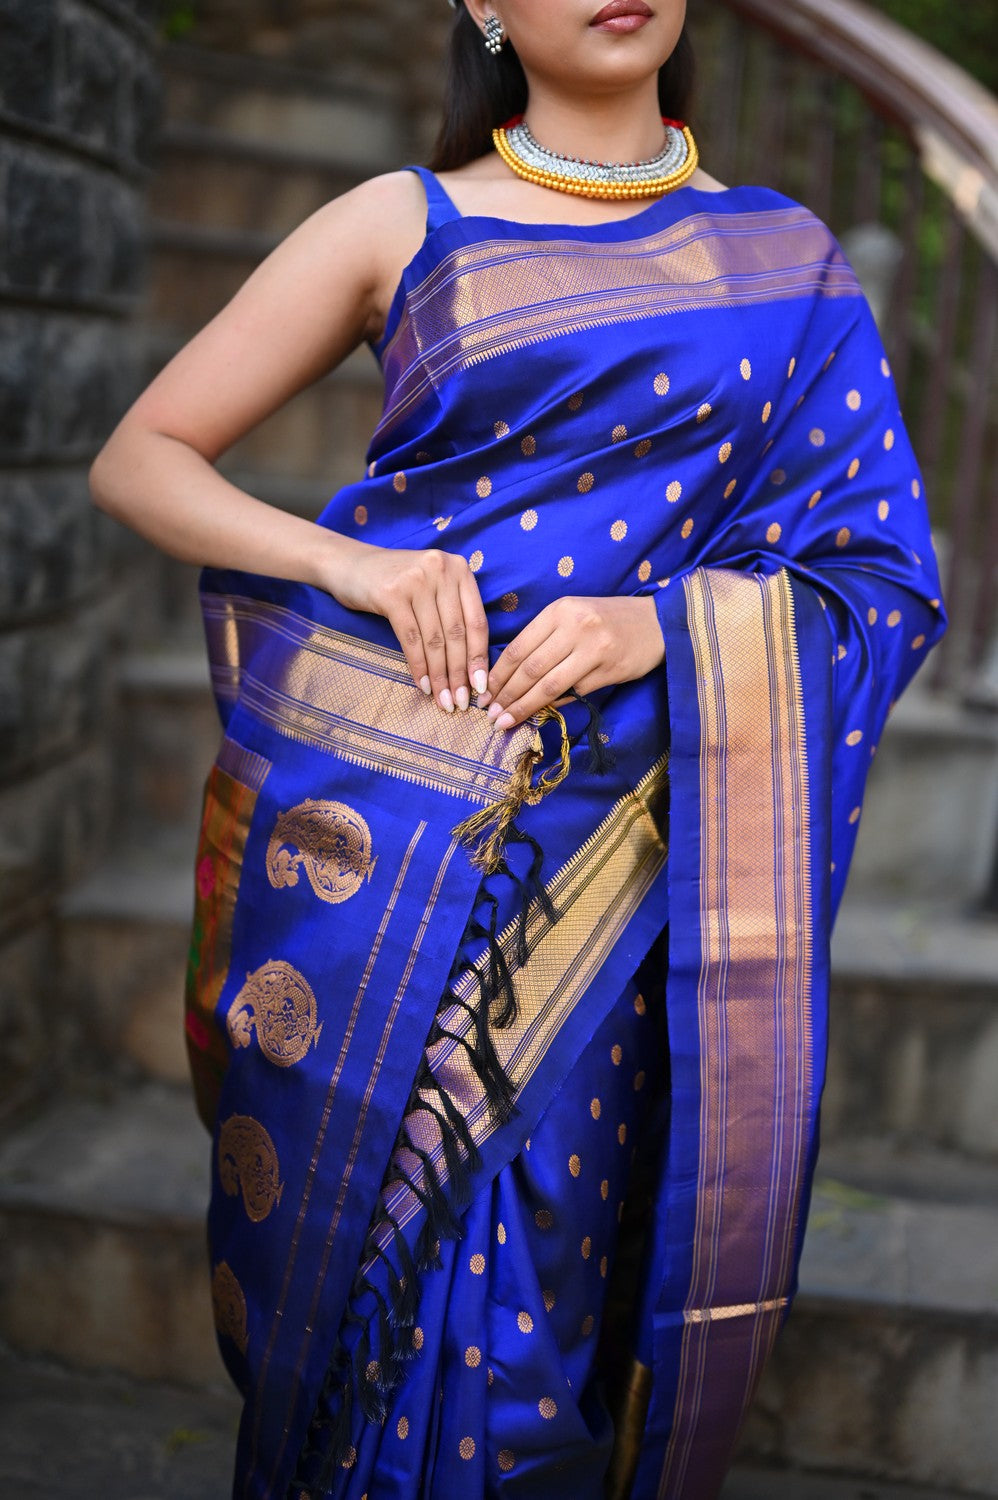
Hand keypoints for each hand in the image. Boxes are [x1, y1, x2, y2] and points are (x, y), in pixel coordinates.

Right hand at [324, 540, 488, 712]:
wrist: (351, 565)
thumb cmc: (399, 584)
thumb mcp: (433, 587)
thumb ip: (454, 612)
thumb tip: (473, 666)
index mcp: (459, 568)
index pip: (476, 621)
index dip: (479, 658)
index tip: (481, 687)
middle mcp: (441, 569)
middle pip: (456, 633)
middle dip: (459, 673)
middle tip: (461, 702)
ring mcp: (416, 580)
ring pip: (434, 639)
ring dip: (440, 676)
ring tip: (443, 700)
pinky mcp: (391, 594)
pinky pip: (411, 639)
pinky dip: (418, 666)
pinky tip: (423, 684)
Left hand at [484, 595, 664, 730]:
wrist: (657, 623)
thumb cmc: (608, 620)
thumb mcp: (573, 616)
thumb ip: (545, 639)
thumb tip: (511, 677)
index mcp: (559, 610)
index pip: (519, 647)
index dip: (498, 675)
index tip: (483, 694)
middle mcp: (575, 626)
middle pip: (530, 669)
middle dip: (506, 696)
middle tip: (490, 715)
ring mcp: (593, 648)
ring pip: (549, 685)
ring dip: (524, 707)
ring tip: (506, 722)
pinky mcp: (609, 670)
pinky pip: (574, 693)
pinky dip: (555, 704)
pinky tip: (541, 713)